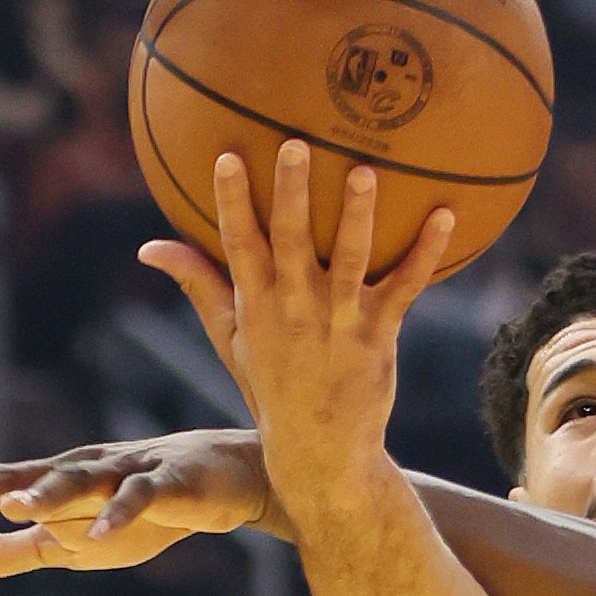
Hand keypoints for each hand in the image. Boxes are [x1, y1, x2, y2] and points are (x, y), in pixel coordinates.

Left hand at [0, 428, 282, 576]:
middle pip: (17, 474)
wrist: (223, 484)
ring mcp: (121, 474)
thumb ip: (3, 552)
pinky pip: (138, 500)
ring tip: (11, 508)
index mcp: (47, 484)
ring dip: (43, 493)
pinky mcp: (167, 486)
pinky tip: (99, 534)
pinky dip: (119, 516)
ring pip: (75, 480)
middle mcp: (76, 470)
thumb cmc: (137, 515)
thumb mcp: (64, 545)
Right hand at [137, 141, 452, 513]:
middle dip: (292, 192)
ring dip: (356, 216)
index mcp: (255, 304)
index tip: (229, 156)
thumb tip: (150, 247)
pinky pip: (406, 286)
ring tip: (366, 173)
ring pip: (348, 259)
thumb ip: (198, 285)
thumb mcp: (227, 338)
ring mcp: (338, 321)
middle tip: (297, 145)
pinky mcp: (378, 334)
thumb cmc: (271, 385)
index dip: (232, 201)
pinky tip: (446, 217)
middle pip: (290, 241)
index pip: (238, 244)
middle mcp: (294, 308)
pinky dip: (426, 252)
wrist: (320, 450)